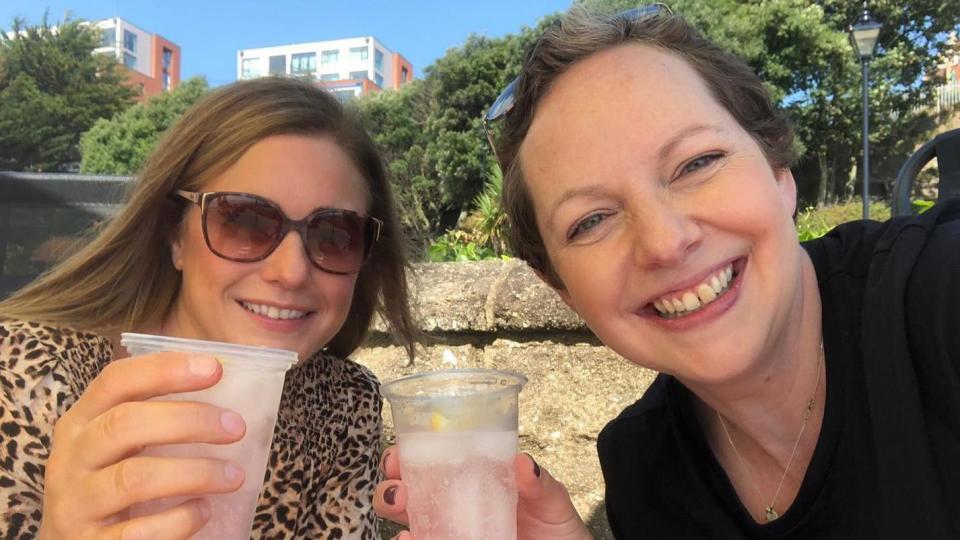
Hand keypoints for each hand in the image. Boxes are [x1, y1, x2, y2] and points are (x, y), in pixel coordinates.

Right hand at [38, 353, 247, 539]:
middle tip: (235, 427)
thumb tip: (218, 382)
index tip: (215, 369)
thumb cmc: (107, 484)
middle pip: (126, 424)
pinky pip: (138, 532)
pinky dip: (178, 520)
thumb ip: (152, 417)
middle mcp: (70, 459)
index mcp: (80, 422)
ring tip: (234, 475)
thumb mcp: (116, 445)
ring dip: (196, 473)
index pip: (116, 381)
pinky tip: (203, 510)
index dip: (165, 369)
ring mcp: (75, 504)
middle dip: (189, 420)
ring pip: (134, 478)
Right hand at [374, 447, 592, 539]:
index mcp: (473, 480)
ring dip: (393, 518)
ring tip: (402, 522)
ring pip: (408, 524)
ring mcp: (450, 534)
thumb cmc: (558, 530)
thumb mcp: (553, 503)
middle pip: (407, 493)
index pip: (431, 460)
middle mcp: (454, 507)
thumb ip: (541, 486)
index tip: (398, 455)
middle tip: (398, 491)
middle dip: (390, 488)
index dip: (407, 454)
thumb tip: (524, 463)